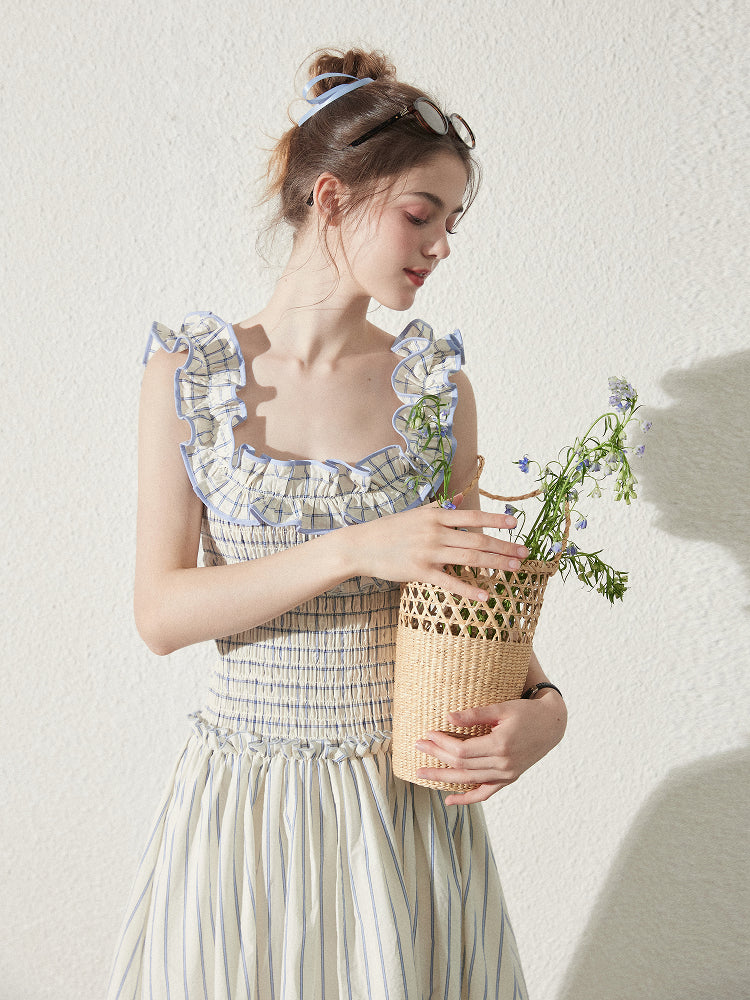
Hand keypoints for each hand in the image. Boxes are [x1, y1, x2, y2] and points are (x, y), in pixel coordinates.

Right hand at [346, 496, 527, 600]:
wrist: (361, 546)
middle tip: (524, 552)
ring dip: (495, 563)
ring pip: (469, 558)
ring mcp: (429, 553)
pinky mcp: (420, 572)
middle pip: (477, 539)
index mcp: (435, 516)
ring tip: (515, 568)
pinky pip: (450, 582)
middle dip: (504, 546)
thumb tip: (462, 498)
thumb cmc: (389, 529)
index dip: (495, 520)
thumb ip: (440, 508)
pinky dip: (470, 589)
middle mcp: (435, 533)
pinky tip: (486, 596)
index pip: (472, 516)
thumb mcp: (416, 514)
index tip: (515, 523)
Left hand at [414, 694, 566, 805]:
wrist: (551, 725)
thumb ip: (475, 714)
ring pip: (469, 780)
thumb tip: (448, 717)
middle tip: (417, 747)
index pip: (462, 750)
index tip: (428, 733)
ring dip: (444, 777)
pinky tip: (449, 800)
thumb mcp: (502, 708)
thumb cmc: (526, 712)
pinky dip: (467, 798)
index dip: (442, 743)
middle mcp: (503, 764)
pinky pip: (485, 793)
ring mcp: (506, 775)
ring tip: (422, 773)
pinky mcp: (509, 779)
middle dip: (437, 757)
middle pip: (461, 765)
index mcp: (500, 746)